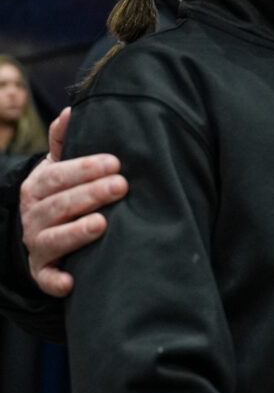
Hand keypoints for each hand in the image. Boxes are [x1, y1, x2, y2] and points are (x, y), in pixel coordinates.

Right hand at [20, 107, 127, 297]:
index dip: (86, 168)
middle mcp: (33, 215)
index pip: (59, 175)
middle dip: (90, 194)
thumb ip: (63, 139)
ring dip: (76, 232)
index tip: (115, 162)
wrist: (40, 231)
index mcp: (37, 185)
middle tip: (121, 186)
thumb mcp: (57, 165)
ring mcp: (36, 244)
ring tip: (101, 224)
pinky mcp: (42, 272)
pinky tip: (72, 282)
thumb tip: (71, 110)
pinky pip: (46, 279)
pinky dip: (56, 281)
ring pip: (53, 239)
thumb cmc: (59, 191)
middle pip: (60, 204)